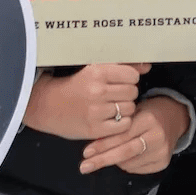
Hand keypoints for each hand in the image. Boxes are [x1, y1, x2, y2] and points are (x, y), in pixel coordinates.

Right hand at [22, 63, 148, 140]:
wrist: (48, 106)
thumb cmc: (75, 86)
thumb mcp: (95, 70)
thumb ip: (122, 66)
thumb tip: (147, 66)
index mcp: (97, 72)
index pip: (132, 75)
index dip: (129, 79)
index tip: (120, 82)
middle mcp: (97, 91)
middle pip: (133, 92)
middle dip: (127, 94)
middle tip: (115, 96)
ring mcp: (96, 111)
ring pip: (129, 108)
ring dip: (125, 109)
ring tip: (112, 107)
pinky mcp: (95, 129)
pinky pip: (124, 125)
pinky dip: (121, 123)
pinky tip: (111, 119)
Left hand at [81, 94, 187, 174]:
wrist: (174, 117)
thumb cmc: (148, 112)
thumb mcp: (133, 112)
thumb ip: (117, 127)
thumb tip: (94, 146)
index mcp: (149, 120)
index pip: (122, 136)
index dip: (103, 145)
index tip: (86, 152)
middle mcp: (158, 137)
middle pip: (125, 153)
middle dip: (102, 160)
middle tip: (84, 166)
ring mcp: (162, 151)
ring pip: (129, 163)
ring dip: (113, 161)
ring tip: (105, 157)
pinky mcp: (163, 162)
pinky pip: (136, 168)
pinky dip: (125, 165)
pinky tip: (122, 159)